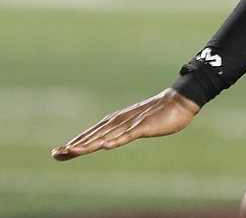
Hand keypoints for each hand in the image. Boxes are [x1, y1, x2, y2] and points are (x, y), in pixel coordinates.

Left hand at [51, 88, 198, 160]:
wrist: (181, 100)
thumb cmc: (161, 113)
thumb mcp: (138, 125)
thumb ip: (123, 132)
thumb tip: (108, 140)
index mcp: (119, 120)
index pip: (93, 133)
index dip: (76, 142)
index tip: (58, 153)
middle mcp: (121, 120)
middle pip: (95, 134)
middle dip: (76, 145)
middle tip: (56, 154)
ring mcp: (133, 122)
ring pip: (107, 135)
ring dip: (89, 143)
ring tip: (72, 151)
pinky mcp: (145, 125)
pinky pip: (129, 134)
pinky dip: (116, 140)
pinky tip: (105, 145)